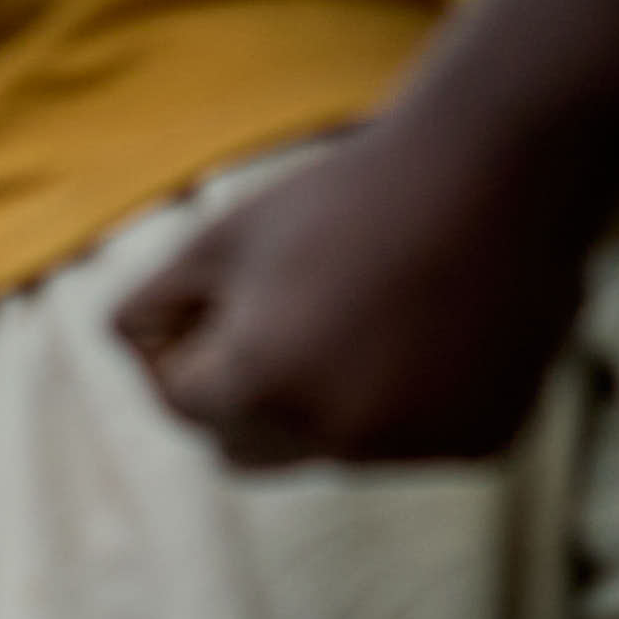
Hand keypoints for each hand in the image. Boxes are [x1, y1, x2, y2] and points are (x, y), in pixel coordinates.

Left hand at [114, 90, 599, 467]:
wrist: (501, 170)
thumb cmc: (347, 195)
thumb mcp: (222, 239)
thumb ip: (150, 306)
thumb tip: (116, 347)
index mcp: (258, 387)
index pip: (181, 404)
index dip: (186, 350)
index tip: (216, 304)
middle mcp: (334, 436)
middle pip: (246, 449)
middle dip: (242, 398)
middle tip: (281, 318)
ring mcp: (412, 448)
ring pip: (331, 448)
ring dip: (328, 402)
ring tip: (367, 310)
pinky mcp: (479, 444)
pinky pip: (411, 443)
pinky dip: (409, 404)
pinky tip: (432, 331)